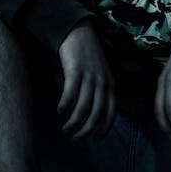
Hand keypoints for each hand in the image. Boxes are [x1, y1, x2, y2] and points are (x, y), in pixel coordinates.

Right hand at [57, 20, 115, 140]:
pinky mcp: (75, 71)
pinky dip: (65, 105)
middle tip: (75, 138)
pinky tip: (60, 110)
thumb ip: (100, 92)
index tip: (95, 140)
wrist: (79, 32)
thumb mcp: (101, 74)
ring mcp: (89, 77)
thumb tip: (93, 115)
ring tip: (65, 129)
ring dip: (73, 122)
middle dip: (85, 131)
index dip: (104, 129)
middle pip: (96, 114)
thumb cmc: (88, 56)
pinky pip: (70, 94)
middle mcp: (102, 82)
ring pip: (83, 108)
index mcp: (110, 84)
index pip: (111, 113)